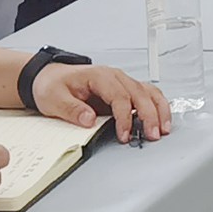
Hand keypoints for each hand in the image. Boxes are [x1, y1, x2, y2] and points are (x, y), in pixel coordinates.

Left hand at [29, 58, 172, 140]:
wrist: (49, 77)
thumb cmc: (53, 85)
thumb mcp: (54, 98)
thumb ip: (72, 109)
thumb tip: (90, 119)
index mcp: (99, 76)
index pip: (120, 96)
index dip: (125, 117)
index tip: (124, 135)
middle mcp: (114, 77)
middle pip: (140, 94)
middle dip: (149, 115)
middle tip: (152, 135)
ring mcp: (122, 82)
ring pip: (148, 92)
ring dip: (159, 110)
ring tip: (163, 129)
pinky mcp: (124, 90)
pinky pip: (147, 95)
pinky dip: (157, 106)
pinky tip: (161, 119)